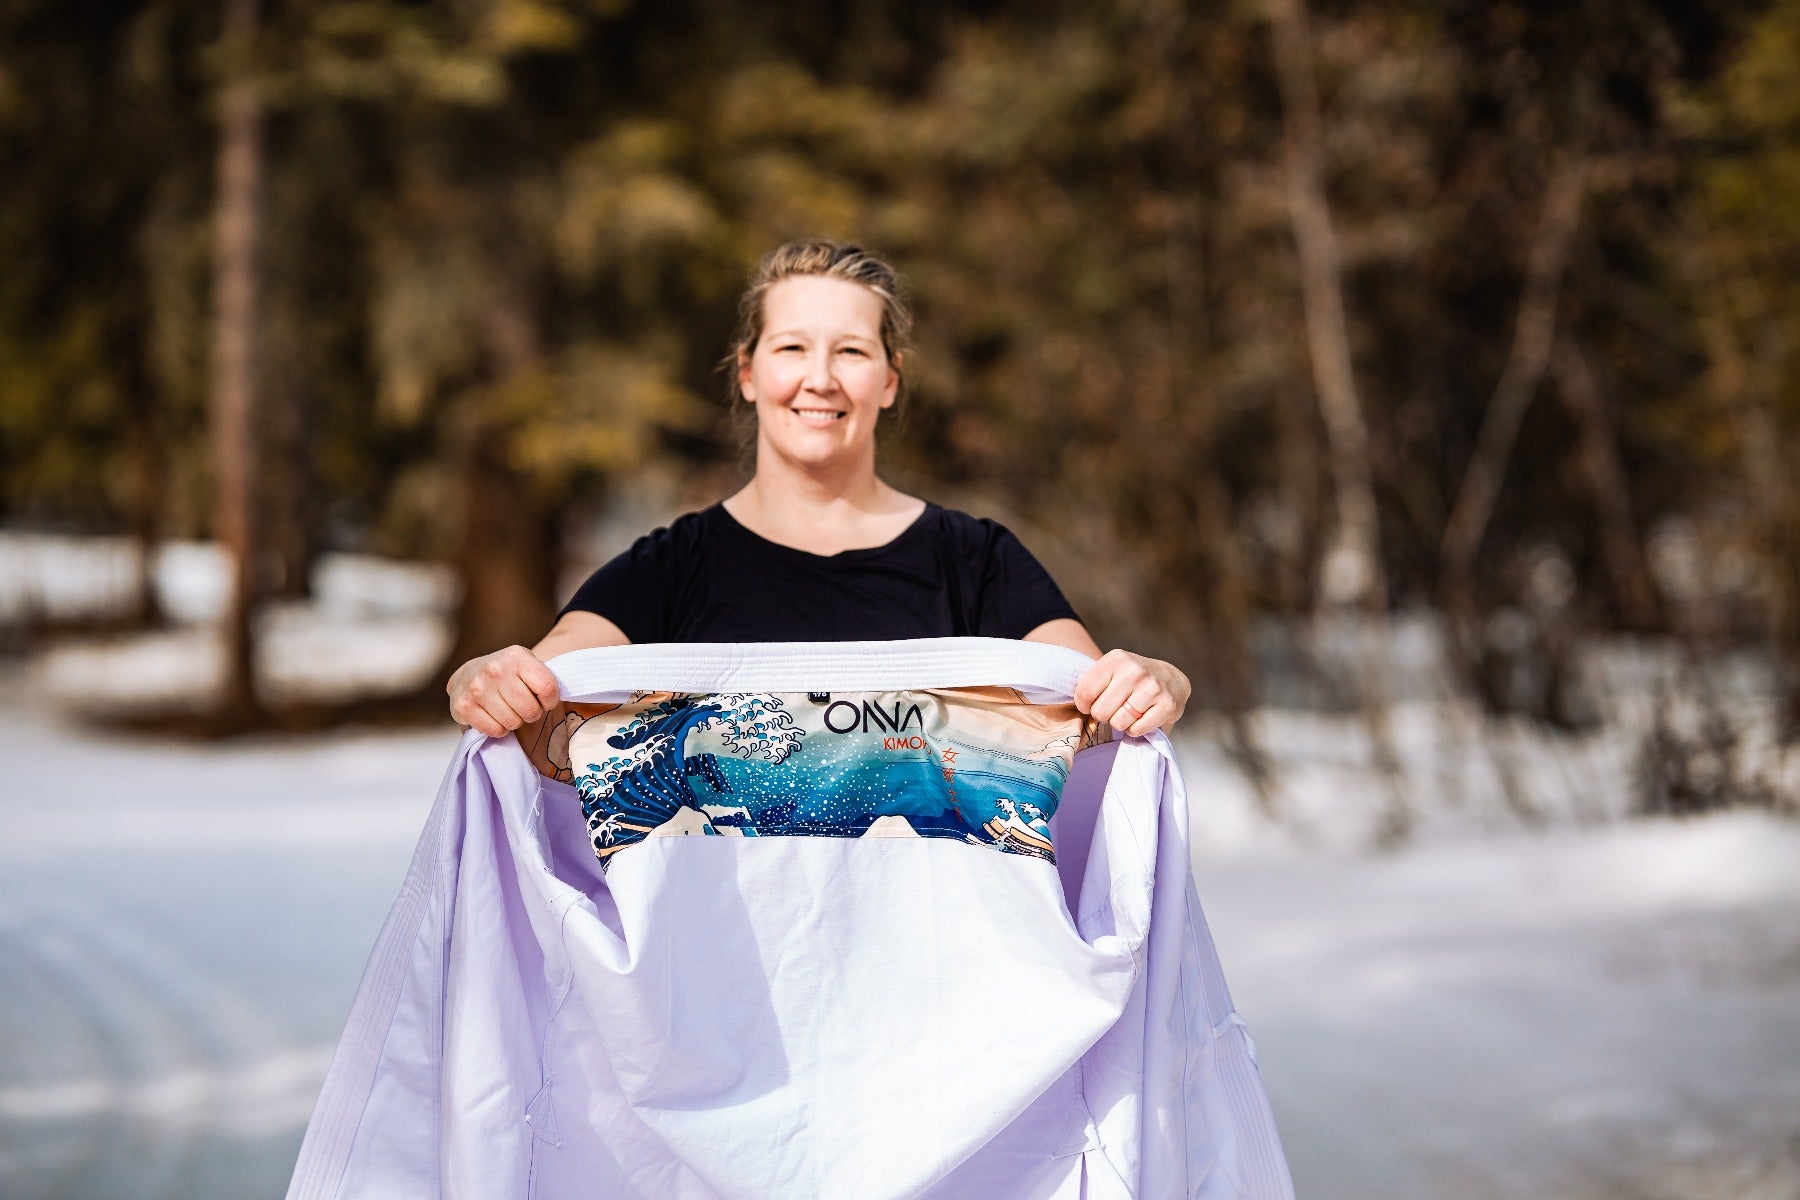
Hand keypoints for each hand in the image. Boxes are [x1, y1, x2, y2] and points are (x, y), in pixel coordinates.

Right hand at [447, 645, 561, 736]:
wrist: (468, 674)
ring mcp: (477, 687)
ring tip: (507, 709)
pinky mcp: (463, 705)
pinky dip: (498, 729)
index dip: (550, 701)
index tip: (544, 700)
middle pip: (530, 710)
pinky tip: (493, 716)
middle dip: (531, 714)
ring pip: (512, 722)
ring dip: (514, 721)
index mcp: (516, 656)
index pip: (547, 689)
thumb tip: (556, 701)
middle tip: (522, 707)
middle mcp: (495, 669)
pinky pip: (495, 731)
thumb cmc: (506, 674)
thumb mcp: (527, 665)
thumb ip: (543, 679)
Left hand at [1071, 649, 1189, 737]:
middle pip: (1100, 712)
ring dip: (1121, 723)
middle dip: (1105, 715)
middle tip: (1115, 708)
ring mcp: (1153, 688)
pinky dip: (1136, 729)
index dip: (1085, 705)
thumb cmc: (1132, 679)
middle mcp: (1134, 671)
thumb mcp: (1111, 670)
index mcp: (1116, 660)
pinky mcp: (1167, 705)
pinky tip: (1142, 716)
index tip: (1092, 703)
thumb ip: (1091, 684)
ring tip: (1130, 711)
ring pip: (1118, 723)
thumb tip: (1067, 706)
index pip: (1084, 693)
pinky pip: (1136, 730)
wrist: (1171, 679)